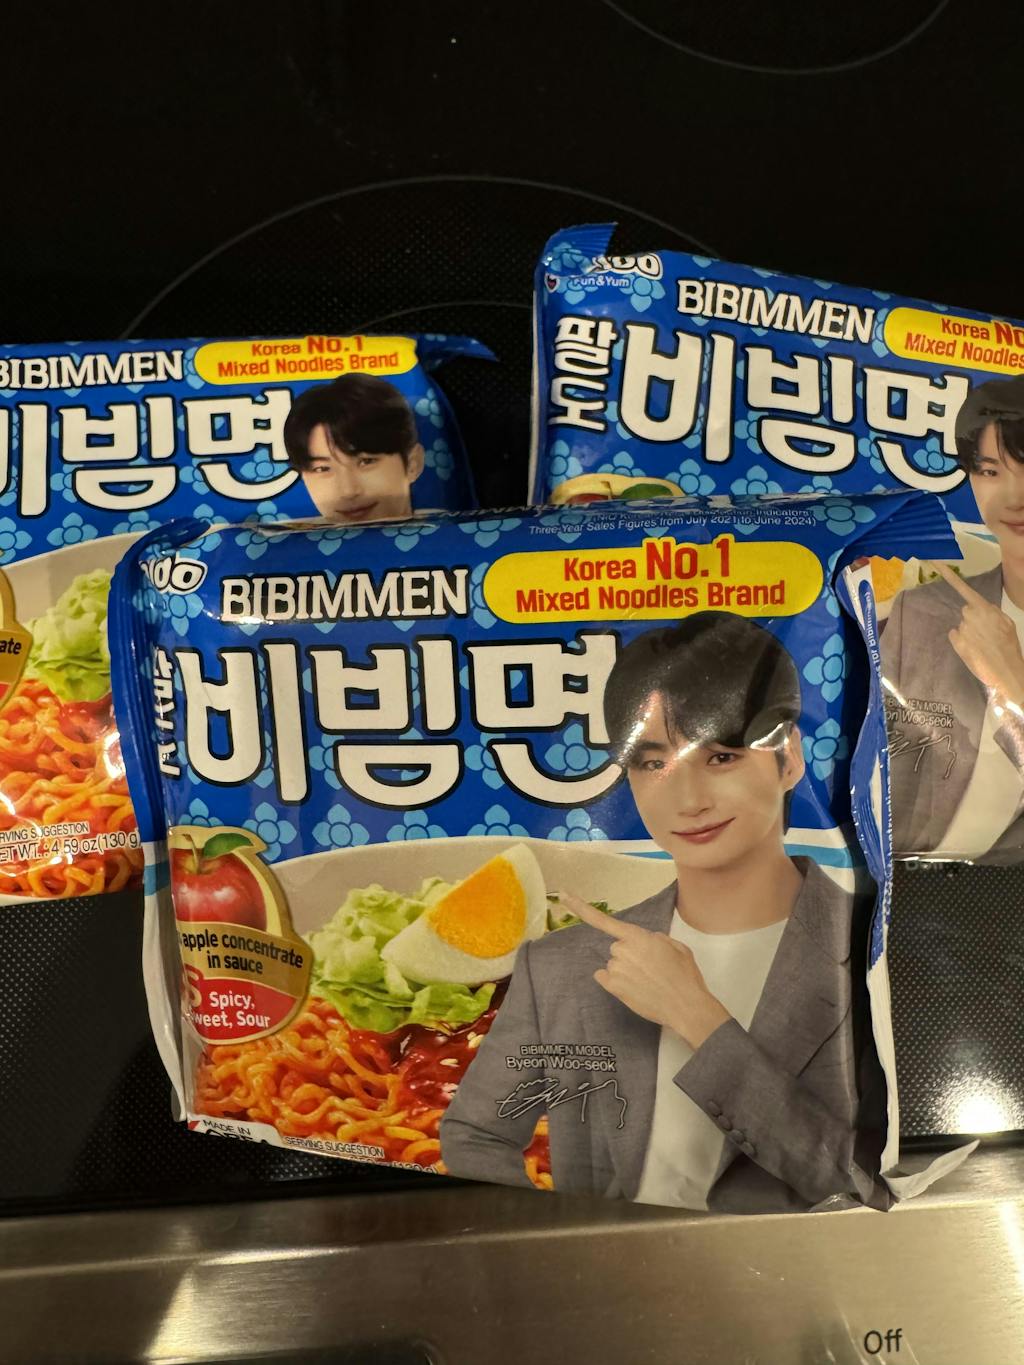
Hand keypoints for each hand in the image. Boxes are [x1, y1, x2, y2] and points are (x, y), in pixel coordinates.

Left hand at [562, 891, 730, 1049]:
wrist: (685, 1006)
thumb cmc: (684, 975)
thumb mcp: (677, 947)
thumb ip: (657, 938)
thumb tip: (646, 940)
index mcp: (637, 936)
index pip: (604, 920)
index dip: (581, 908)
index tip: (563, 895)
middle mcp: (621, 950)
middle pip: (617, 947)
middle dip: (630, 954)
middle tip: (651, 968)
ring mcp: (615, 970)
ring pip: (614, 964)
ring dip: (625, 970)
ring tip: (648, 981)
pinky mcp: (612, 987)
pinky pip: (605, 977)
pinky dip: (614, 981)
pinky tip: (634, 988)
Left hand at [930, 561, 1023, 710]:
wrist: (1006, 670)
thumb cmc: (1009, 646)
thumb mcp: (1006, 624)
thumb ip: (992, 612)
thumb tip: (979, 607)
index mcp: (984, 608)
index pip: (963, 588)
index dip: (947, 574)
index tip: (933, 561)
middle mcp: (969, 615)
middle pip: (966, 611)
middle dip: (974, 619)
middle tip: (987, 633)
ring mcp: (961, 629)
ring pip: (963, 625)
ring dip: (970, 632)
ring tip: (984, 644)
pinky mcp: (956, 642)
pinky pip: (956, 636)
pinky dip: (963, 641)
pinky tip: (975, 649)